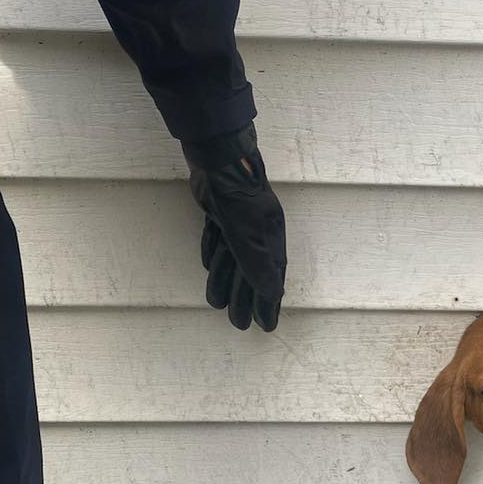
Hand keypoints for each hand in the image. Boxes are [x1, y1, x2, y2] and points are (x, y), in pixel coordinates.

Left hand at [182, 124, 286, 331]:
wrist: (218, 158)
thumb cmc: (237, 198)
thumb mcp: (248, 235)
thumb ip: (257, 265)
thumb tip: (274, 295)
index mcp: (270, 241)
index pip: (271, 280)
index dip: (268, 304)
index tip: (266, 326)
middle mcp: (258, 234)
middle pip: (251, 274)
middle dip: (245, 299)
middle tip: (238, 323)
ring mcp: (239, 223)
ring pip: (233, 260)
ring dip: (225, 282)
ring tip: (216, 303)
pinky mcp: (220, 212)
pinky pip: (219, 241)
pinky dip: (213, 255)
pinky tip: (208, 267)